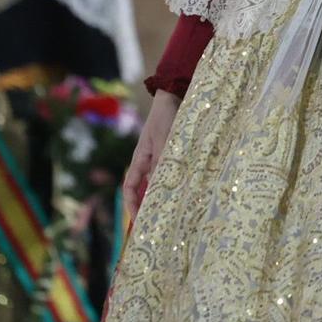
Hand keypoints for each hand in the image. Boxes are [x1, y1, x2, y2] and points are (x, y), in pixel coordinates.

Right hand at [120, 92, 177, 220]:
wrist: (175, 96)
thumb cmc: (165, 116)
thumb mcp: (163, 140)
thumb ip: (161, 162)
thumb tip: (157, 189)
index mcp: (140, 160)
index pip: (129, 188)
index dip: (131, 205)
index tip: (138, 221)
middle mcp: (150, 162)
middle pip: (148, 190)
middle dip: (153, 207)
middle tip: (162, 225)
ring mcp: (164, 159)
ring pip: (165, 183)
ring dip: (170, 196)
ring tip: (179, 213)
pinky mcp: (177, 155)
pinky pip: (177, 173)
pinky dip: (181, 184)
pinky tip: (191, 191)